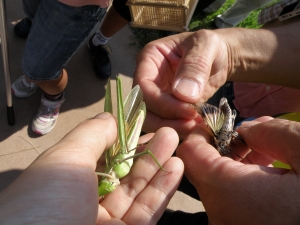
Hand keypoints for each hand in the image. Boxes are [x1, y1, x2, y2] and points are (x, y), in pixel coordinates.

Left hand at [0, 112, 183, 224]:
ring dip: (158, 166)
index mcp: (67, 183)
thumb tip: (111, 117)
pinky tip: (175, 166)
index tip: (141, 123)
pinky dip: (162, 189)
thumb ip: (92, 134)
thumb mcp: (66, 158)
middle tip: (165, 130)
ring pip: (137, 192)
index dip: (122, 139)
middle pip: (122, 173)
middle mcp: (86, 203)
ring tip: (173, 140)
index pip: (100, 157)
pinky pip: (147, 212)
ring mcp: (106, 223)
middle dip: (145, 150)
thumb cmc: (48, 201)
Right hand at [133, 30, 229, 137]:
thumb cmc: (211, 46)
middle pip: (142, 108)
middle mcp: (148, 79)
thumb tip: (183, 95)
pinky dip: (180, 129)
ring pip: (151, 121)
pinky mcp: (167, 109)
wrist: (220, 59)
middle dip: (165, 120)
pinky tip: (197, 127)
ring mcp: (156, 96)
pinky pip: (165, 124)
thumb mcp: (206, 45)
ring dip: (171, 128)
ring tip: (196, 126)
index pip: (143, 86)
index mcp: (149, 59)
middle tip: (191, 124)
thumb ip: (195, 66)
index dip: (162, 102)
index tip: (188, 110)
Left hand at [177, 117, 299, 224]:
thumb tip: (248, 128)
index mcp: (229, 192)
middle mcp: (220, 215)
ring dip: (239, 162)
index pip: (190, 152)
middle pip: (204, 167)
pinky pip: (231, 200)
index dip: (203, 132)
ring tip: (270, 150)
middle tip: (257, 133)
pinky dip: (246, 182)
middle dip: (228, 145)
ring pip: (219, 184)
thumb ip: (272, 132)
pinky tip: (271, 173)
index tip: (223, 122)